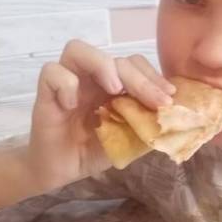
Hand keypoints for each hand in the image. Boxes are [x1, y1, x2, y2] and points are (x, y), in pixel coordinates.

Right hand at [25, 39, 175, 191]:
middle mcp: (91, 77)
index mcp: (113, 83)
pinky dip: (64, 83)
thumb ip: (148, 123)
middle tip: (155, 101)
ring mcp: (68, 83)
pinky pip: (51, 72)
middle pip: (113, 56)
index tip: (169, 98)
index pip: (134, 63)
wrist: (61, 171)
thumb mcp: (129, 138)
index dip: (153, 76)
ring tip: (114, 89)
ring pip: (77, 49)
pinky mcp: (45, 94)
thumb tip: (177, 118)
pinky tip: (73, 106)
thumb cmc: (94, 150)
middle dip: (139, 77)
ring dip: (101, 65)